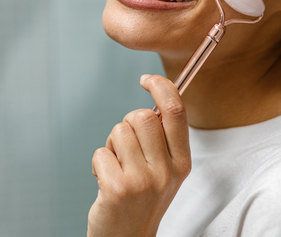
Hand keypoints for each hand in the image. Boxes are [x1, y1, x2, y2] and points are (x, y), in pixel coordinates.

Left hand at [87, 74, 190, 236]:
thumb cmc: (142, 200)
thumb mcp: (165, 171)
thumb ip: (163, 139)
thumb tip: (156, 95)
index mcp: (182, 163)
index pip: (176, 111)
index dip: (161, 86)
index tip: (147, 80)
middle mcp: (166, 172)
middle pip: (142, 116)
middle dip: (128, 123)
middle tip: (125, 146)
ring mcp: (142, 181)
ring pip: (119, 131)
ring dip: (111, 144)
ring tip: (116, 166)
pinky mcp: (118, 189)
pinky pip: (101, 152)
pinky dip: (98, 162)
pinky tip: (105, 180)